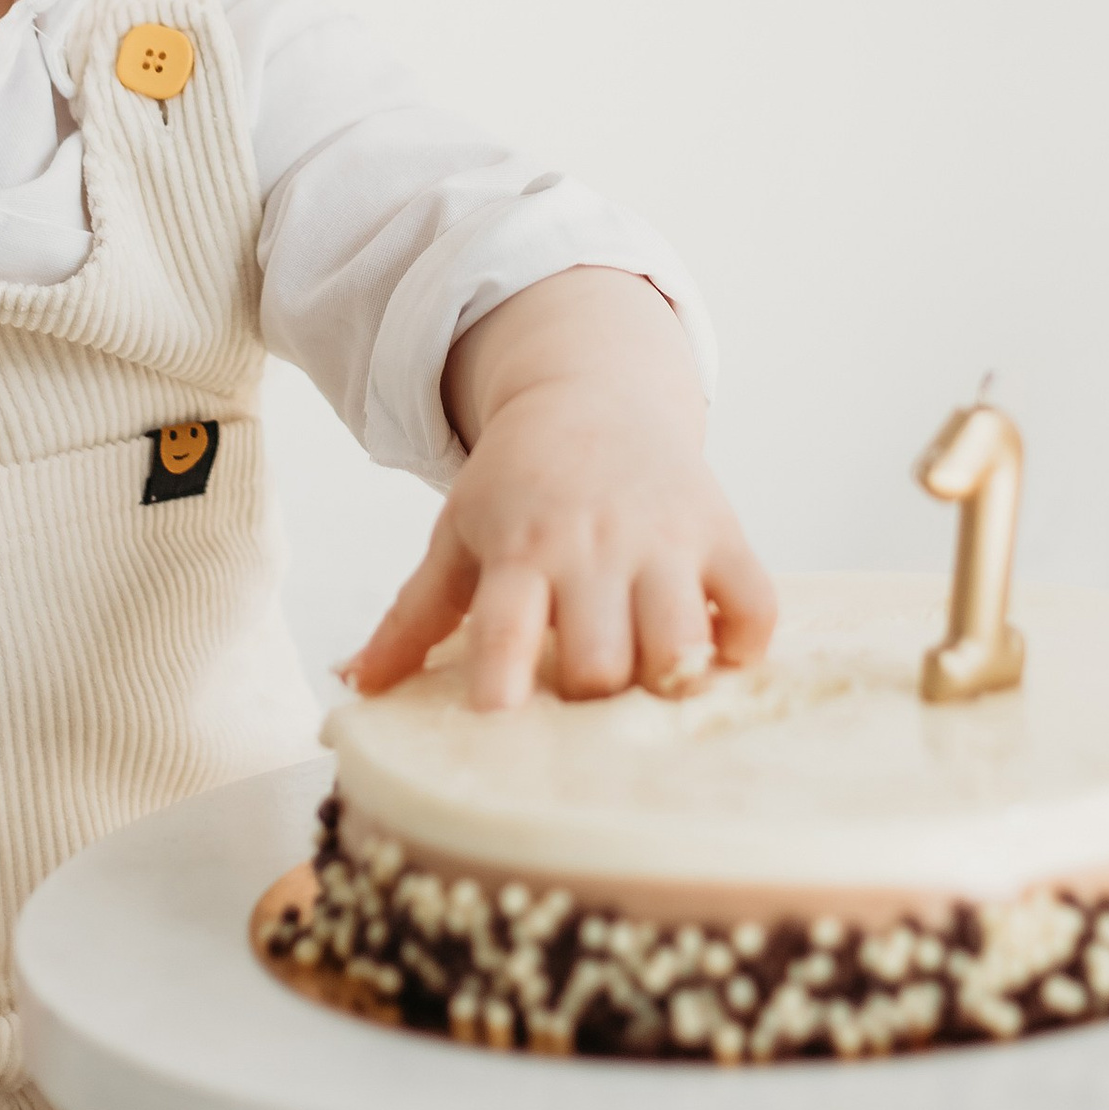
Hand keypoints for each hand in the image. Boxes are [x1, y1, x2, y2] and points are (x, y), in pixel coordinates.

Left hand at [343, 267, 775, 712]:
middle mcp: (591, 547)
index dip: (502, 676)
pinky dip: (744, 642)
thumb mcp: (458, 535)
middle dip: (589, 696)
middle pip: (597, 660)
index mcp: (518, 550)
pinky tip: (717, 650)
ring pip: (678, 642)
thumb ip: (413, 615)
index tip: (497, 716)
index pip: (504, 625)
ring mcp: (663, 541)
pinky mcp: (722, 532)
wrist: (594, 393)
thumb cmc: (518, 483)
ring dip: (667, 678)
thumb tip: (354, 685)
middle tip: (583, 694)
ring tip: (652, 681)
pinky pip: (754, 606)